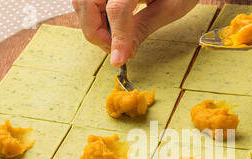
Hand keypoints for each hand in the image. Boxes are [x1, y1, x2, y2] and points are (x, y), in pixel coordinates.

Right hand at [72, 0, 197, 65]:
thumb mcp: (169, 7)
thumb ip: (143, 28)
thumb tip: (125, 53)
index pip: (116, 10)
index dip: (117, 38)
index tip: (118, 60)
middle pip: (86, 5)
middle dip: (97, 33)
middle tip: (116, 51)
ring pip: (82, 4)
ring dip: (94, 26)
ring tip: (115, 38)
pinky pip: (86, 1)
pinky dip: (94, 16)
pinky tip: (110, 25)